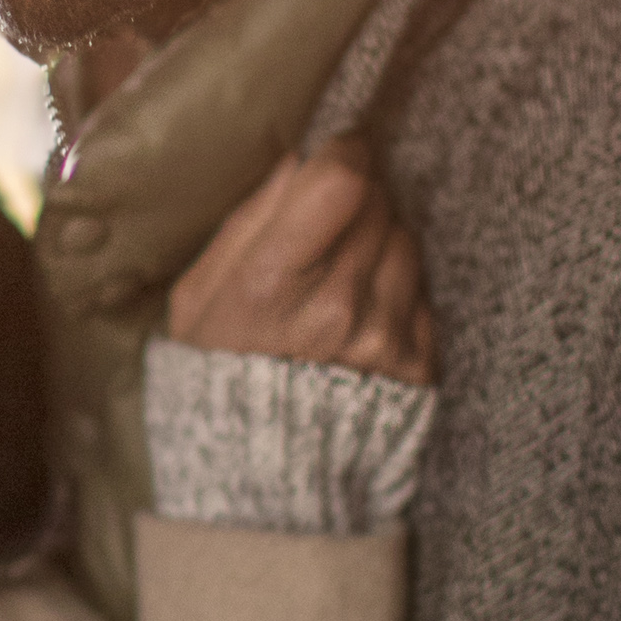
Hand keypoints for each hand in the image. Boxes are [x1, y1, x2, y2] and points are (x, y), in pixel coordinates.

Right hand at [160, 139, 433, 385]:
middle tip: (329, 220)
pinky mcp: (419, 363)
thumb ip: (246, 222)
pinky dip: (396, 287)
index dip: (345, 151)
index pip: (341, 182)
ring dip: (379, 239)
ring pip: (405, 239)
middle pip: (378, 202)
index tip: (339, 150)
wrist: (263, 471)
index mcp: (272, 286)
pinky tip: (360, 311)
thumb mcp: (198, 297)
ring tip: (340, 272)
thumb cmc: (218, 374)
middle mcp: (337, 309)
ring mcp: (384, 338)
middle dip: (358, 194)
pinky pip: (422, 289)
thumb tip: (295, 159)